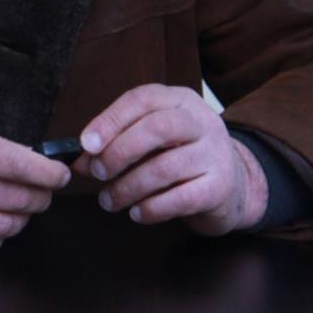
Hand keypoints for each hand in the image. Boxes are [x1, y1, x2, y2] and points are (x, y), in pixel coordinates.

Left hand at [76, 85, 268, 234]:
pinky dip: (152, 208)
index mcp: (179, 100)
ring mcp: (216, 154)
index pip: (142, 99)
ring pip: (165, 167)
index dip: (110, 120)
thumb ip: (114, 146)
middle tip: (97, 173)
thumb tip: (79, 162)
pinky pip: (181, 198)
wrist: (233, 186)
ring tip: (109, 201)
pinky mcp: (221, 187)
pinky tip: (137, 214)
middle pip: (157, 128)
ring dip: (128, 187)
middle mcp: (202, 121)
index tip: (85, 144)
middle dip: (119, 152)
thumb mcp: (149, 143)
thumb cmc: (178, 158)